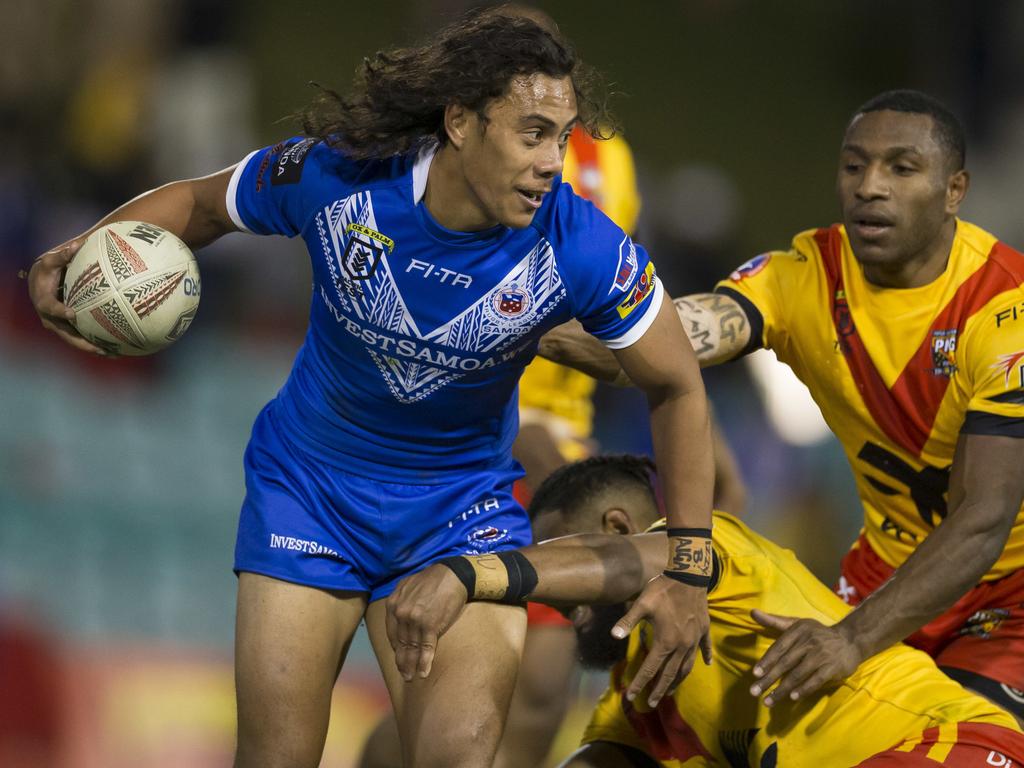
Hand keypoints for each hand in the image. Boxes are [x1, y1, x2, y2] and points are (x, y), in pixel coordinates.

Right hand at [26, 238, 104, 354]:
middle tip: (100, 348)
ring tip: (114, 353)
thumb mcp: (52, 260)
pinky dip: (97, 343)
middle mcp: (49, 317)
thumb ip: (63, 254)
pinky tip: (117, 347)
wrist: (41, 281)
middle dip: (82, 342)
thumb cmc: (48, 268)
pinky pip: (82, 337)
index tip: (72, 313)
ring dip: (93, 348)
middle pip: (65, 334)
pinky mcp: (68, 327)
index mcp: (43, 300)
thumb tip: (76, 245)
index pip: (49, 307)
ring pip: (75, 340)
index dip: (59, 311)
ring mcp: (59, 324)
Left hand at [385, 563, 468, 681]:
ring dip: (411, 665)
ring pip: (412, 648)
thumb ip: (399, 599)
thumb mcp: (408, 584)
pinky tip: (424, 673)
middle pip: (400, 643)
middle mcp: (401, 613)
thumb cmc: (432, 579)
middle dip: (402, 661)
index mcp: (394, 604)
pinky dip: (425, 662)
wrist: (453, 575)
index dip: (396, 648)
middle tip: (404, 674)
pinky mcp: (431, 626)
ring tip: (411, 677)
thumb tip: (396, 612)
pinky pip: (426, 648)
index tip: (399, 657)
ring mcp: (415, 620)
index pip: (392, 633)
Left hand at [611, 575, 710, 706]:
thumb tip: (613, 635)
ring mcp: (695, 639)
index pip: (650, 669)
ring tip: (671, 690)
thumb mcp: (642, 604)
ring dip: (678, 680)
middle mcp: (682, 645)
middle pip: (670, 674)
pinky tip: (708, 664)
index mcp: (665, 641)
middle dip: (658, 690)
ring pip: (687, 666)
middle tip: (650, 703)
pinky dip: (705, 657)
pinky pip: (705, 648)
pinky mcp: (704, 630)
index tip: (632, 697)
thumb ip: (628, 621)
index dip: (640, 683)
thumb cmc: (662, 589)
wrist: (689, 576)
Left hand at [749, 610, 862, 705]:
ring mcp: (821, 655)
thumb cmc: (817, 634)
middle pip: (785, 663)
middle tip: (754, 692)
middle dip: (769, 679)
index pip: (778, 647)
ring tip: (768, 701)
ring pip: (798, 675)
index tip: (755, 674)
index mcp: (798, 631)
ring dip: (782, 690)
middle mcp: (809, 642)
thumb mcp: (796, 624)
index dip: (766, 661)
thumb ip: (774, 621)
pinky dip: (803, 690)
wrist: (850, 640)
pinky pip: (815, 680)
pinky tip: (792, 698)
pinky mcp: (832, 668)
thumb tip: (752, 612)